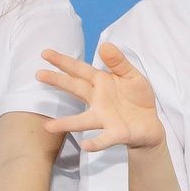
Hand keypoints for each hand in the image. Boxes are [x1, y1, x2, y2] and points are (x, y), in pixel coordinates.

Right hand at [38, 44, 163, 151]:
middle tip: (39, 74)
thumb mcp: (131, 75)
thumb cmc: (137, 97)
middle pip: (76, 89)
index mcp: (101, 82)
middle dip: (58, 81)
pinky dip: (95, 143)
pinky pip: (104, 138)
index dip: (64, 61)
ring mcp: (105, 118)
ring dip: (66, 123)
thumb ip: (118, 62)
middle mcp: (98, 100)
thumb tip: (104, 45)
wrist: (150, 123)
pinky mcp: (116, 133)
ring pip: (83, 120)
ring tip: (48, 127)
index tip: (45, 54)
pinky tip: (85, 145)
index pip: (80, 70)